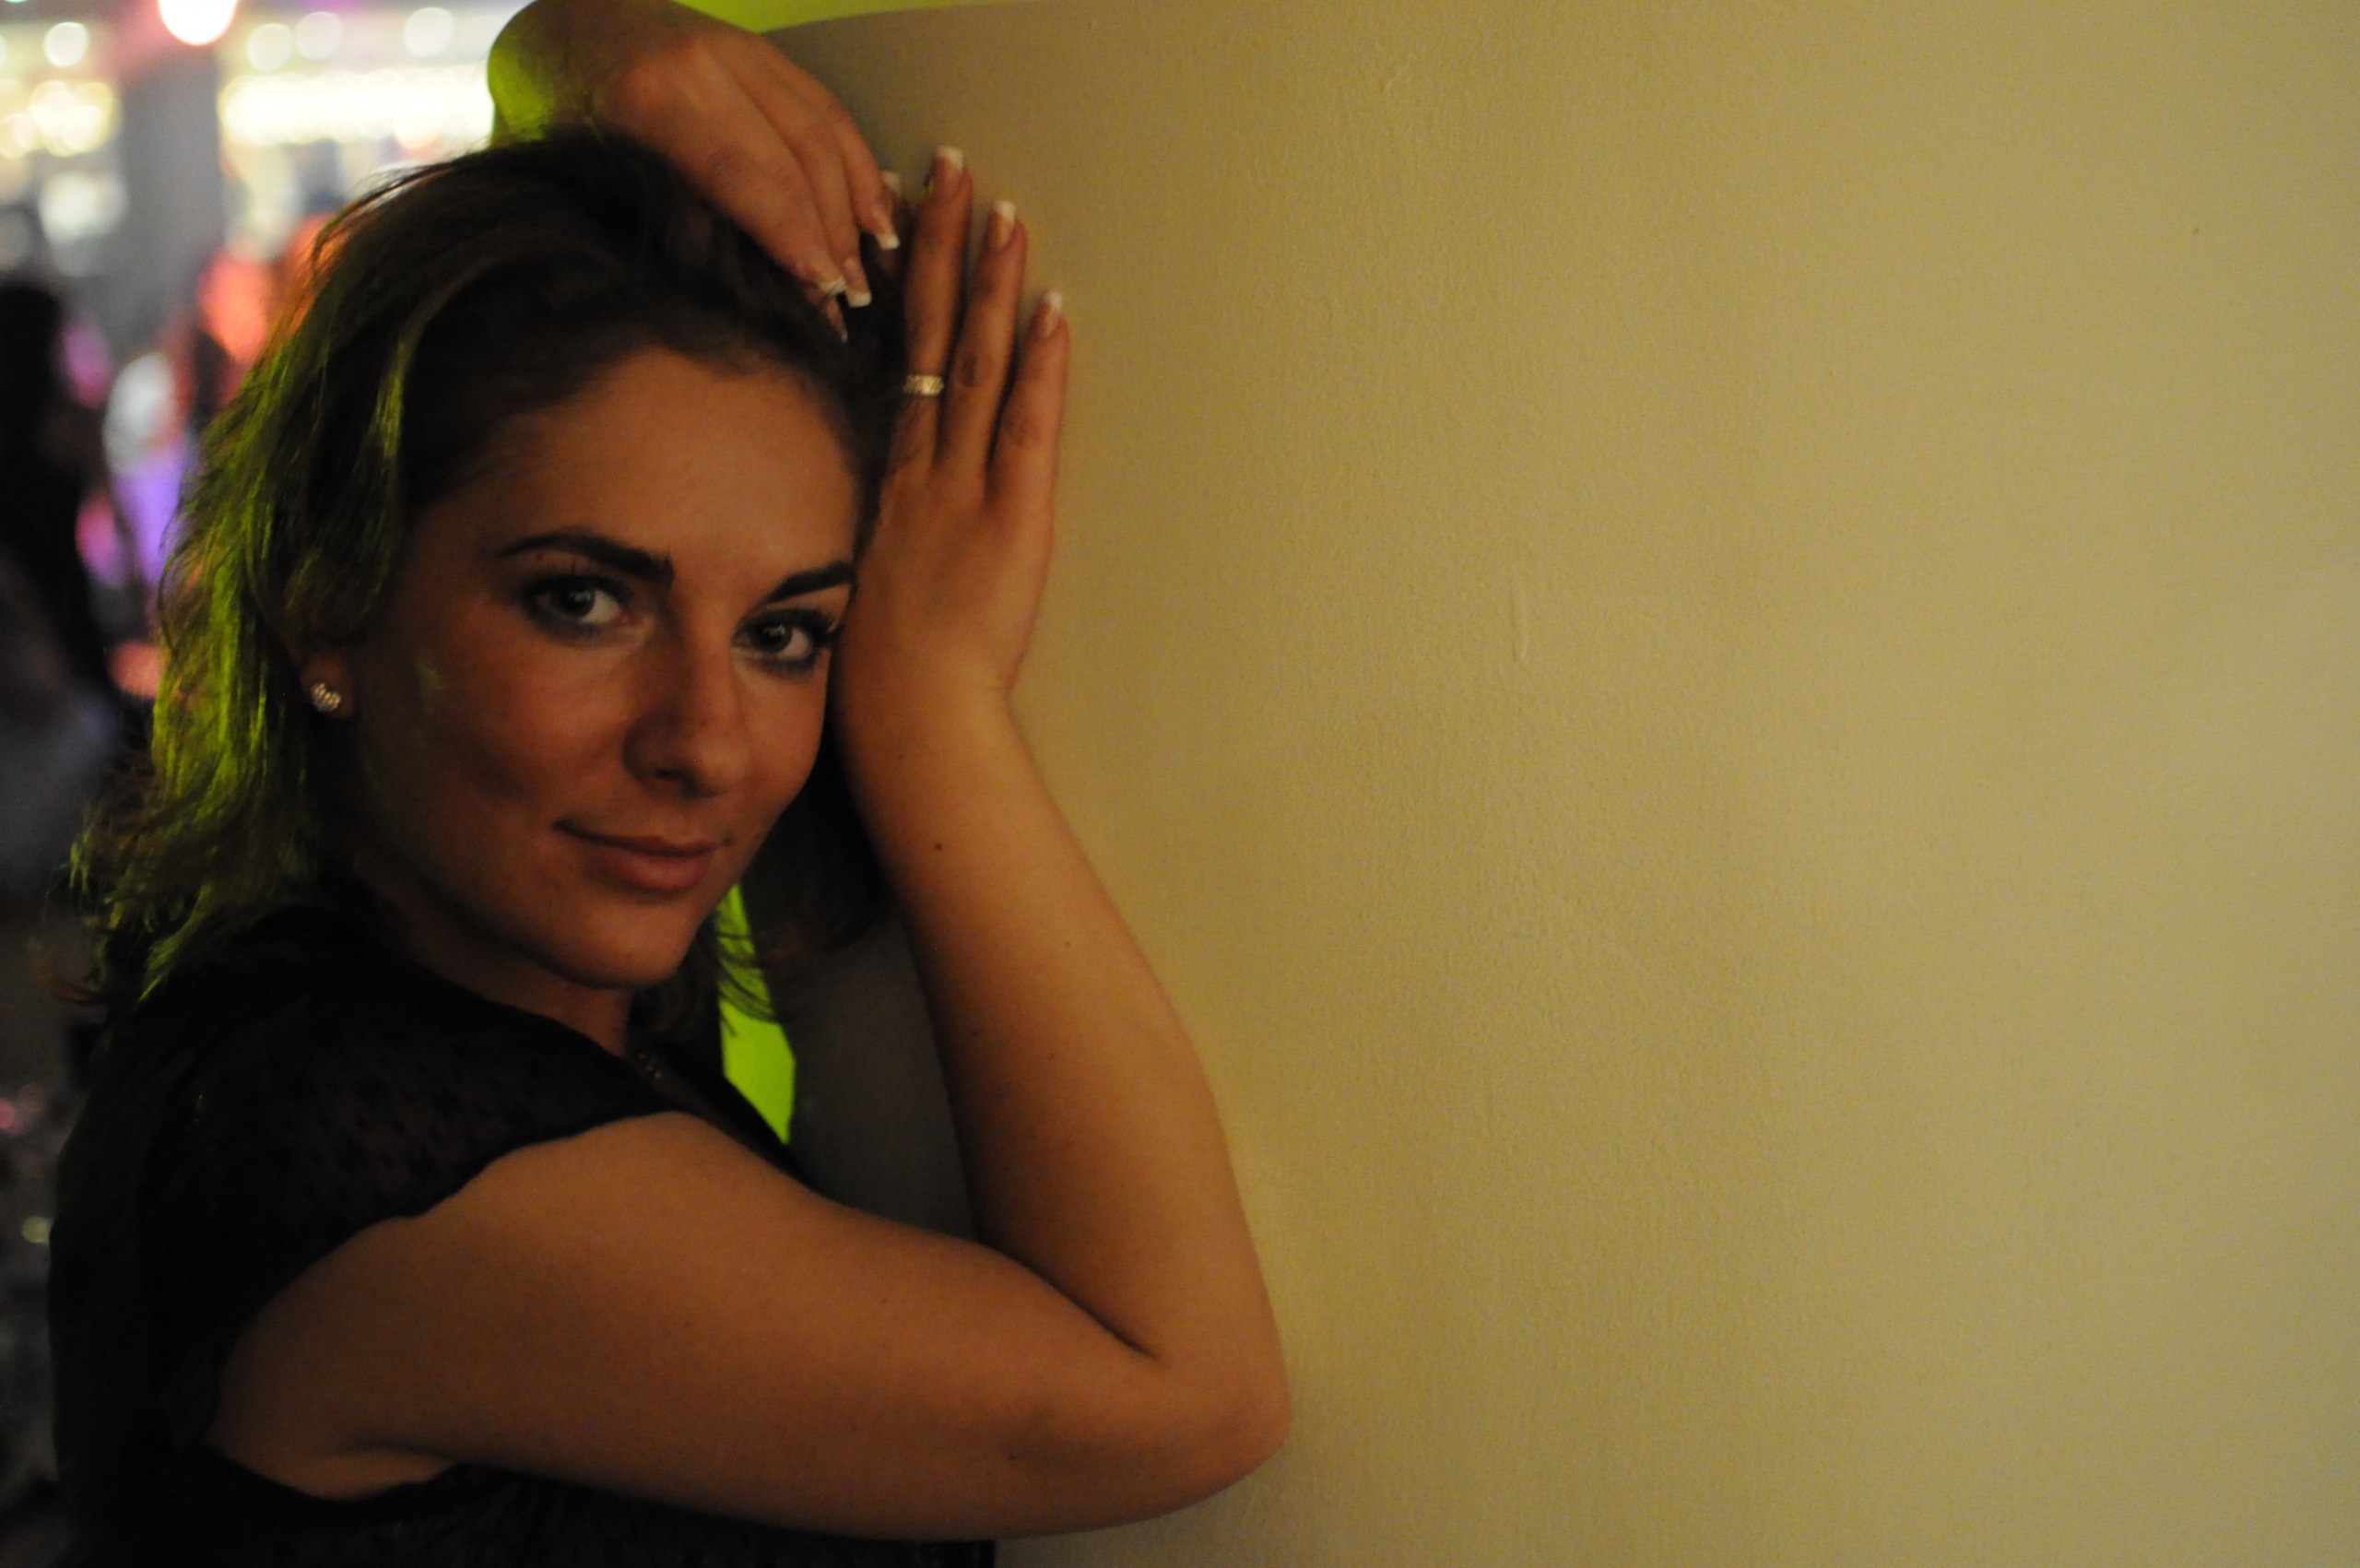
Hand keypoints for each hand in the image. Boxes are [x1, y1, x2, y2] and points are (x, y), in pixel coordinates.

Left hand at [488, 0, 897, 314]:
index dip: (792, 238)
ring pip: (822, 136)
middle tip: (849, 302)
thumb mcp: (584, 168)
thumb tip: (727, 289)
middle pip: (794, 162)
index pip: (747, 178)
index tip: (821, 293)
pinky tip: (876, 214)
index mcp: (651, 97)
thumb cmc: (562, 107)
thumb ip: (652, 213)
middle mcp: (705, 65)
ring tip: (867, 271)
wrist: (567, 19)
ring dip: (853, 208)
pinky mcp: (765, 53)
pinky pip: (827, 110)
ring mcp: (742, 52)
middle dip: (830, 237)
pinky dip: (858, 165)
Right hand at [833, 151, 1068, 736]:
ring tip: (1001, 212)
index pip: (884, 353)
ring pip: (974, 364)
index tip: (887, 218)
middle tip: (947, 173)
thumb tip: (863, 491)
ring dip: (989, 284)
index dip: (890, 283)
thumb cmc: (876, 666)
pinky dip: (1038, 366)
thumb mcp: (848, 572)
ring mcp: (960, 486)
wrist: (906, 716)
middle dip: (937, 248)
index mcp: (875, 473)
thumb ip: (861, 518)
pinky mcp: (1011, 517)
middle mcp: (911, 463)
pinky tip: (1047, 309)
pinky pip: (1025, 427)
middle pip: (924, 334)